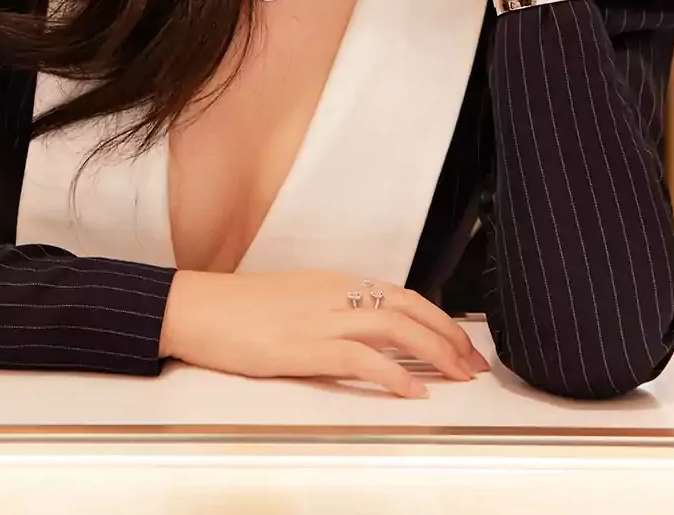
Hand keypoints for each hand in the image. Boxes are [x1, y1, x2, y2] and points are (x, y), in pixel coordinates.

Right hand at [159, 269, 488, 397]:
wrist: (199, 307)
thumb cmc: (241, 309)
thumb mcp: (297, 299)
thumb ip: (333, 309)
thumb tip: (368, 330)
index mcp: (335, 283)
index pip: (403, 294)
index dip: (439, 319)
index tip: (462, 344)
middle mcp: (335, 294)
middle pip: (408, 307)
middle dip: (449, 336)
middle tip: (473, 365)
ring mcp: (321, 319)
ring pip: (394, 327)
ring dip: (434, 352)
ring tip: (457, 376)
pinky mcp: (303, 346)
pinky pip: (361, 357)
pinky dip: (393, 374)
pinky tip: (412, 392)